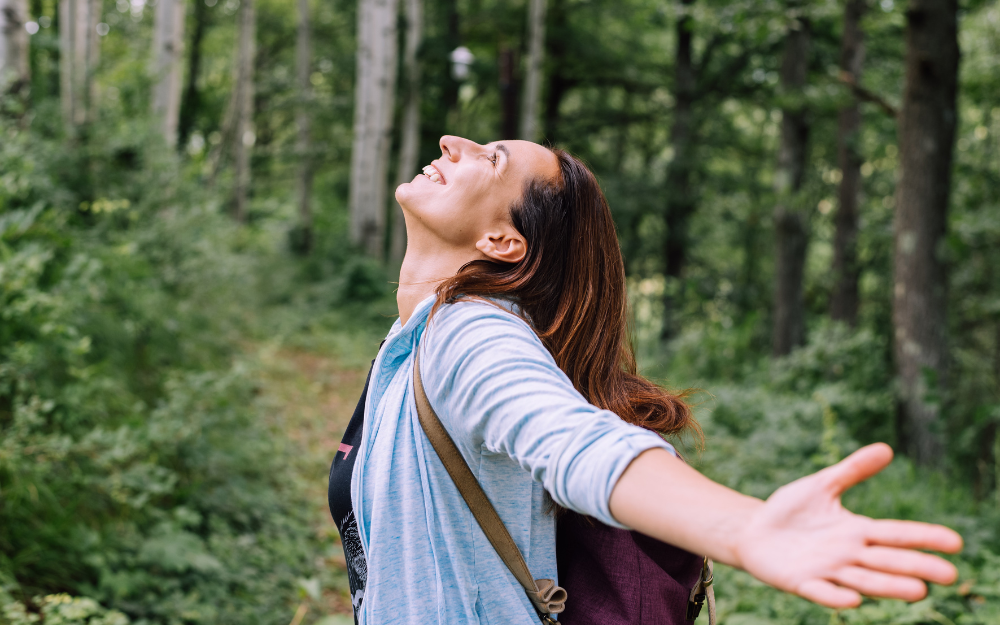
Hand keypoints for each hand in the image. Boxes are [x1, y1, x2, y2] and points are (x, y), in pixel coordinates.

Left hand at [733, 443, 963, 607]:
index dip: (924, 537)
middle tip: (950, 575)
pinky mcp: (801, 583)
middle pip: (888, 562)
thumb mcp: (821, 485)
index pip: (896, 534)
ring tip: (918, 591)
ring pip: (863, 581)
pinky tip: (852, 600)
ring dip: (888, 587)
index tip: (955, 542)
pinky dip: (835, 597)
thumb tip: (887, 448)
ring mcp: (826, 571)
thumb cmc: (789, 510)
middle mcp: (848, 555)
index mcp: (856, 531)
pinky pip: (820, 592)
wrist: (753, 530)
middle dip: (917, 567)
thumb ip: (852, 470)